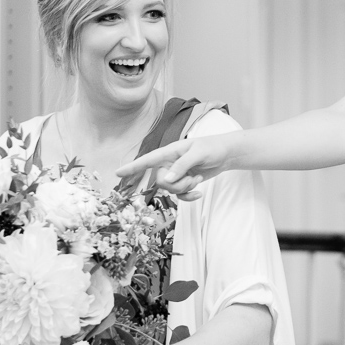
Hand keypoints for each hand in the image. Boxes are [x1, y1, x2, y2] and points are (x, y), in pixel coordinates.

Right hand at [114, 135, 233, 198]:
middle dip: (176, 185)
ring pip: (170, 190)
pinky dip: (189, 196)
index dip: (132, 167)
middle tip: (192, 179)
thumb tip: (167, 179)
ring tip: (197, 178)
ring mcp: (176, 174)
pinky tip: (199, 193)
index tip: (117, 173)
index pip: (147, 160)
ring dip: (185, 189)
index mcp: (169, 152)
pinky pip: (179, 195)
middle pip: (160, 181)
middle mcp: (170, 163)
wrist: (226, 154)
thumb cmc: (212, 148)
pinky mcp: (184, 182)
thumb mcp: (198, 153)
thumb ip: (181, 165)